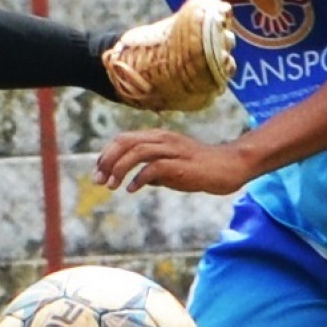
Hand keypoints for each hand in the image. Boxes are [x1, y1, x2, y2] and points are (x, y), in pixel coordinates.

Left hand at [95, 129, 253, 195]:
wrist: (229, 167)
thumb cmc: (199, 169)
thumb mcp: (170, 168)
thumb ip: (152, 170)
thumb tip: (133, 180)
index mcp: (157, 137)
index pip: (123, 139)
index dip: (106, 154)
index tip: (97, 173)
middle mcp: (163, 139)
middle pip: (126, 142)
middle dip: (107, 160)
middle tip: (98, 180)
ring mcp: (173, 149)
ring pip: (137, 151)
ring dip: (119, 169)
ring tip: (112, 186)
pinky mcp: (182, 164)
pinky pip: (154, 167)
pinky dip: (139, 178)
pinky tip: (132, 189)